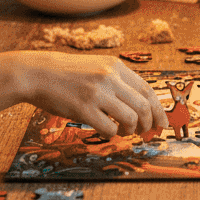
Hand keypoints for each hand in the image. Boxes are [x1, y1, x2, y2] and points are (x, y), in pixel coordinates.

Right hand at [8, 51, 166, 138]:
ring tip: (125, 131)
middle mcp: (109, 77)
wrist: (37, 73)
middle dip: (149, 123)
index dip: (158, 109)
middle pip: (143, 106)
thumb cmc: (67, 74)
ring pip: (130, 118)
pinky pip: (109, 128)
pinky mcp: (84, 109)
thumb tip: (141, 105)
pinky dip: (113, 133)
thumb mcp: (97, 67)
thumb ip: (117, 81)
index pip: (147, 89)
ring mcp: (97, 93)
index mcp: (115, 66)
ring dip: (132, 130)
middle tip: (146, 132)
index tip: (162, 122)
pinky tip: (107, 130)